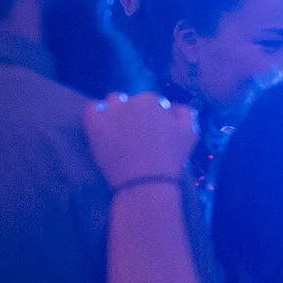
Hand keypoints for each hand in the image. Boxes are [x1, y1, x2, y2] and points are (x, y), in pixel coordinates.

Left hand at [83, 93, 197, 189]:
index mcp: (150, 102)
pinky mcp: (95, 126)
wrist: (145, 182)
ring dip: (117, 110)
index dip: (155, 114)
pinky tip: (103, 125)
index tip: (155, 129)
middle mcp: (129, 103)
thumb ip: (185, 114)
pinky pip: (92, 109)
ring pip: (112, 101)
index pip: (152, 100)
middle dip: (136, 111)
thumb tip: (174, 107)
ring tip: (120, 127)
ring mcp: (110, 114)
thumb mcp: (190, 135)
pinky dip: (97, 112)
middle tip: (137, 132)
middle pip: (131, 101)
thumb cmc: (170, 159)